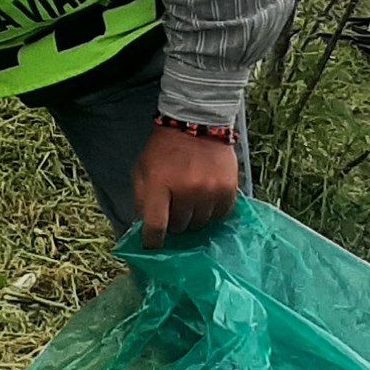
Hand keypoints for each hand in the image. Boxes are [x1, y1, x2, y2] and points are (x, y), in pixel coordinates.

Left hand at [132, 127, 239, 248]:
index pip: (155, 227)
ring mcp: (209, 191)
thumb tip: (142, 230)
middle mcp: (186, 191)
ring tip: (190, 200)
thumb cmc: (164, 150)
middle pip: (179, 227)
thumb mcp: (142, 170)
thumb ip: (141, 200)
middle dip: (173, 222)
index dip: (152, 242)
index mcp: (160, 185)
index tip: (152, 245)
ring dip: (192, 217)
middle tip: (173, 207)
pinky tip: (205, 198)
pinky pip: (219, 216)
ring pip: (199, 224)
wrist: (196, 123)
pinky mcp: (228, 190)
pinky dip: (211, 211)